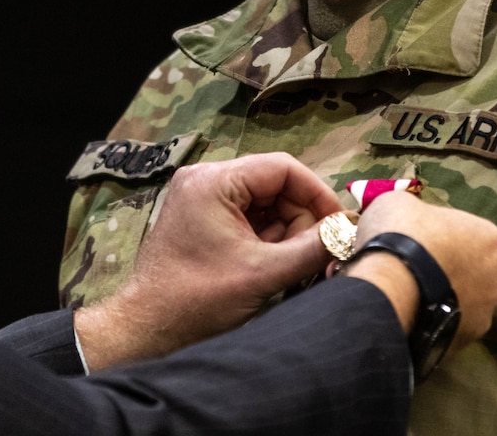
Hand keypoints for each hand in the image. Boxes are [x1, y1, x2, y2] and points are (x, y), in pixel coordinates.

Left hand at [74, 153, 341, 368]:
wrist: (148, 328)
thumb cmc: (198, 299)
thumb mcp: (264, 274)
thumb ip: (312, 248)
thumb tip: (348, 233)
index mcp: (215, 180)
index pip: (283, 168)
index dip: (317, 194)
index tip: (338, 225)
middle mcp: (204, 179)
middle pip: (274, 185)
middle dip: (298, 220)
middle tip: (309, 256)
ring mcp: (200, 197)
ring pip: (264, 203)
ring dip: (283, 233)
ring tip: (284, 267)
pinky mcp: (200, 218)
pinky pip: (247, 217)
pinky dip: (265, 239)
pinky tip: (267, 266)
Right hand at [345, 191, 496, 352]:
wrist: (388, 288)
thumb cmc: (402, 234)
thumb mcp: (401, 203)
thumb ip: (417, 212)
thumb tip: (412, 220)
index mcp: (492, 239)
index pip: (469, 233)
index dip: (443, 234)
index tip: (420, 236)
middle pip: (472, 270)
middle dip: (449, 268)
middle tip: (417, 265)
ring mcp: (484, 315)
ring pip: (463, 302)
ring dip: (444, 297)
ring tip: (410, 293)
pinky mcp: (464, 342)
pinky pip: (448, 327)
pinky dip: (434, 321)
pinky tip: (411, 314)